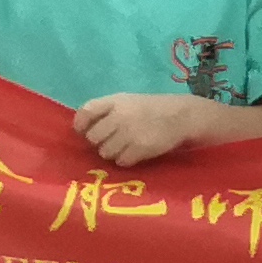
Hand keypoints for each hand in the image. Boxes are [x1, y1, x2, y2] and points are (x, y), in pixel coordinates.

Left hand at [77, 92, 214, 165]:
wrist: (181, 116)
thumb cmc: (151, 109)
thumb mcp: (128, 101)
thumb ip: (106, 110)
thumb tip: (83, 128)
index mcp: (115, 101)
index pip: (86, 111)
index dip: (80, 124)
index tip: (82, 131)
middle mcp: (120, 116)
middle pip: (92, 137)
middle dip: (99, 142)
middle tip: (109, 141)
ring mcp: (129, 133)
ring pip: (105, 152)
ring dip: (112, 153)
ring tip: (124, 147)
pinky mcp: (139, 149)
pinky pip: (121, 161)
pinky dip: (126, 160)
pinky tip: (134, 153)